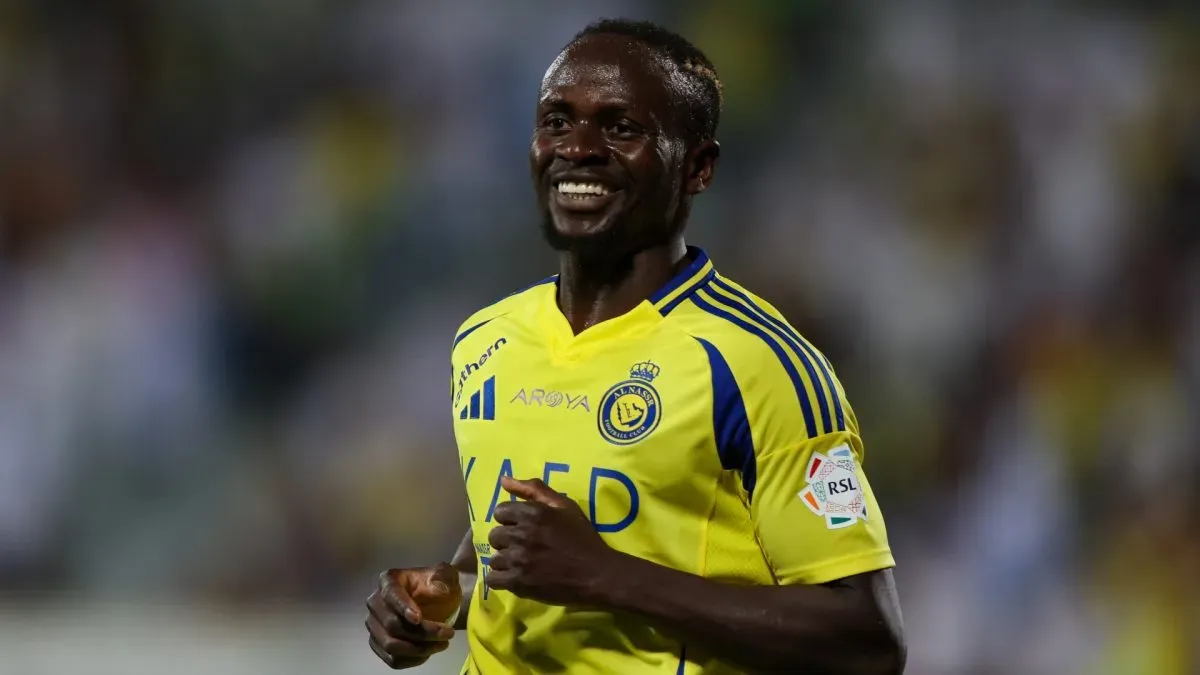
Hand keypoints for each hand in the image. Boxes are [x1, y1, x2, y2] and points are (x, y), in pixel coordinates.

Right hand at [365, 563, 461, 669]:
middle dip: (422, 633)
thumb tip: (436, 587)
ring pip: (391, 645)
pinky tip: (429, 653)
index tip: (418, 619)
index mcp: (389, 580)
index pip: (391, 593)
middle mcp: (375, 602)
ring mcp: (374, 625)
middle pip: (392, 624)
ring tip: (441, 644)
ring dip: (418, 649)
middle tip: (447, 634)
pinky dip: (412, 660)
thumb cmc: (439, 586)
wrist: (438, 602)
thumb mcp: (446, 575)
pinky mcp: (378, 644)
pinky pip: (392, 659)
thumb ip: (443, 576)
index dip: (402, 606)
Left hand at [486, 476, 622, 605]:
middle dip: (507, 541)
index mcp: (533, 513)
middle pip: (495, 536)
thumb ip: (534, 489)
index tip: (523, 528)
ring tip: (523, 564)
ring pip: (494, 559)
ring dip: (506, 561)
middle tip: (524, 547)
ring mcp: (519, 560)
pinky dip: (502, 579)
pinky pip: (494, 579)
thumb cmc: (582, 538)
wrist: (597, 574)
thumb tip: (503, 480)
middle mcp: (523, 534)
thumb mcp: (565, 506)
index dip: (511, 520)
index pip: (500, 512)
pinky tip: (517, 577)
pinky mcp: (519, 583)